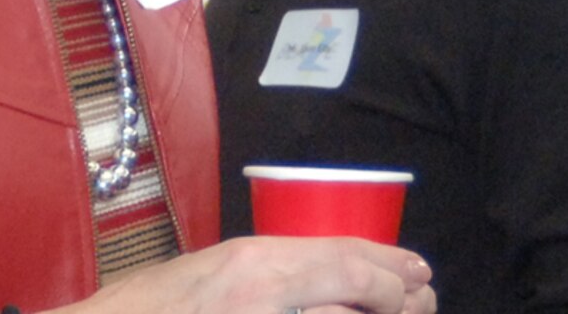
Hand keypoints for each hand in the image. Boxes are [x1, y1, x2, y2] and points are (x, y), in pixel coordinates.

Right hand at [48, 235, 435, 313]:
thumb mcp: (210, 273)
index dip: (390, 266)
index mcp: (252, 263)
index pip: (343, 259)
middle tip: (422, 304)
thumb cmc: (146, 310)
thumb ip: (264, 275)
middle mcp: (262, 298)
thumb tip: (323, 282)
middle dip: (398, 303)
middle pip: (355, 299)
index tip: (420, 272)